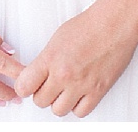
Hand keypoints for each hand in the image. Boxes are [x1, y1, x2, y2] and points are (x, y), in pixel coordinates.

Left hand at [14, 4, 137, 117]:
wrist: (114, 24)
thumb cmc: (89, 26)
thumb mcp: (57, 38)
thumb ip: (45, 59)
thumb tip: (37, 73)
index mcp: (50, 58)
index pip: (24, 86)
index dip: (24, 87)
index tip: (27, 84)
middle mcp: (64, 75)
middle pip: (40, 101)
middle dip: (41, 94)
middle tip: (47, 85)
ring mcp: (81, 85)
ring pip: (58, 110)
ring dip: (58, 102)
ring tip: (63, 91)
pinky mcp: (97, 91)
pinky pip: (81, 112)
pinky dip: (77, 106)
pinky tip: (78, 95)